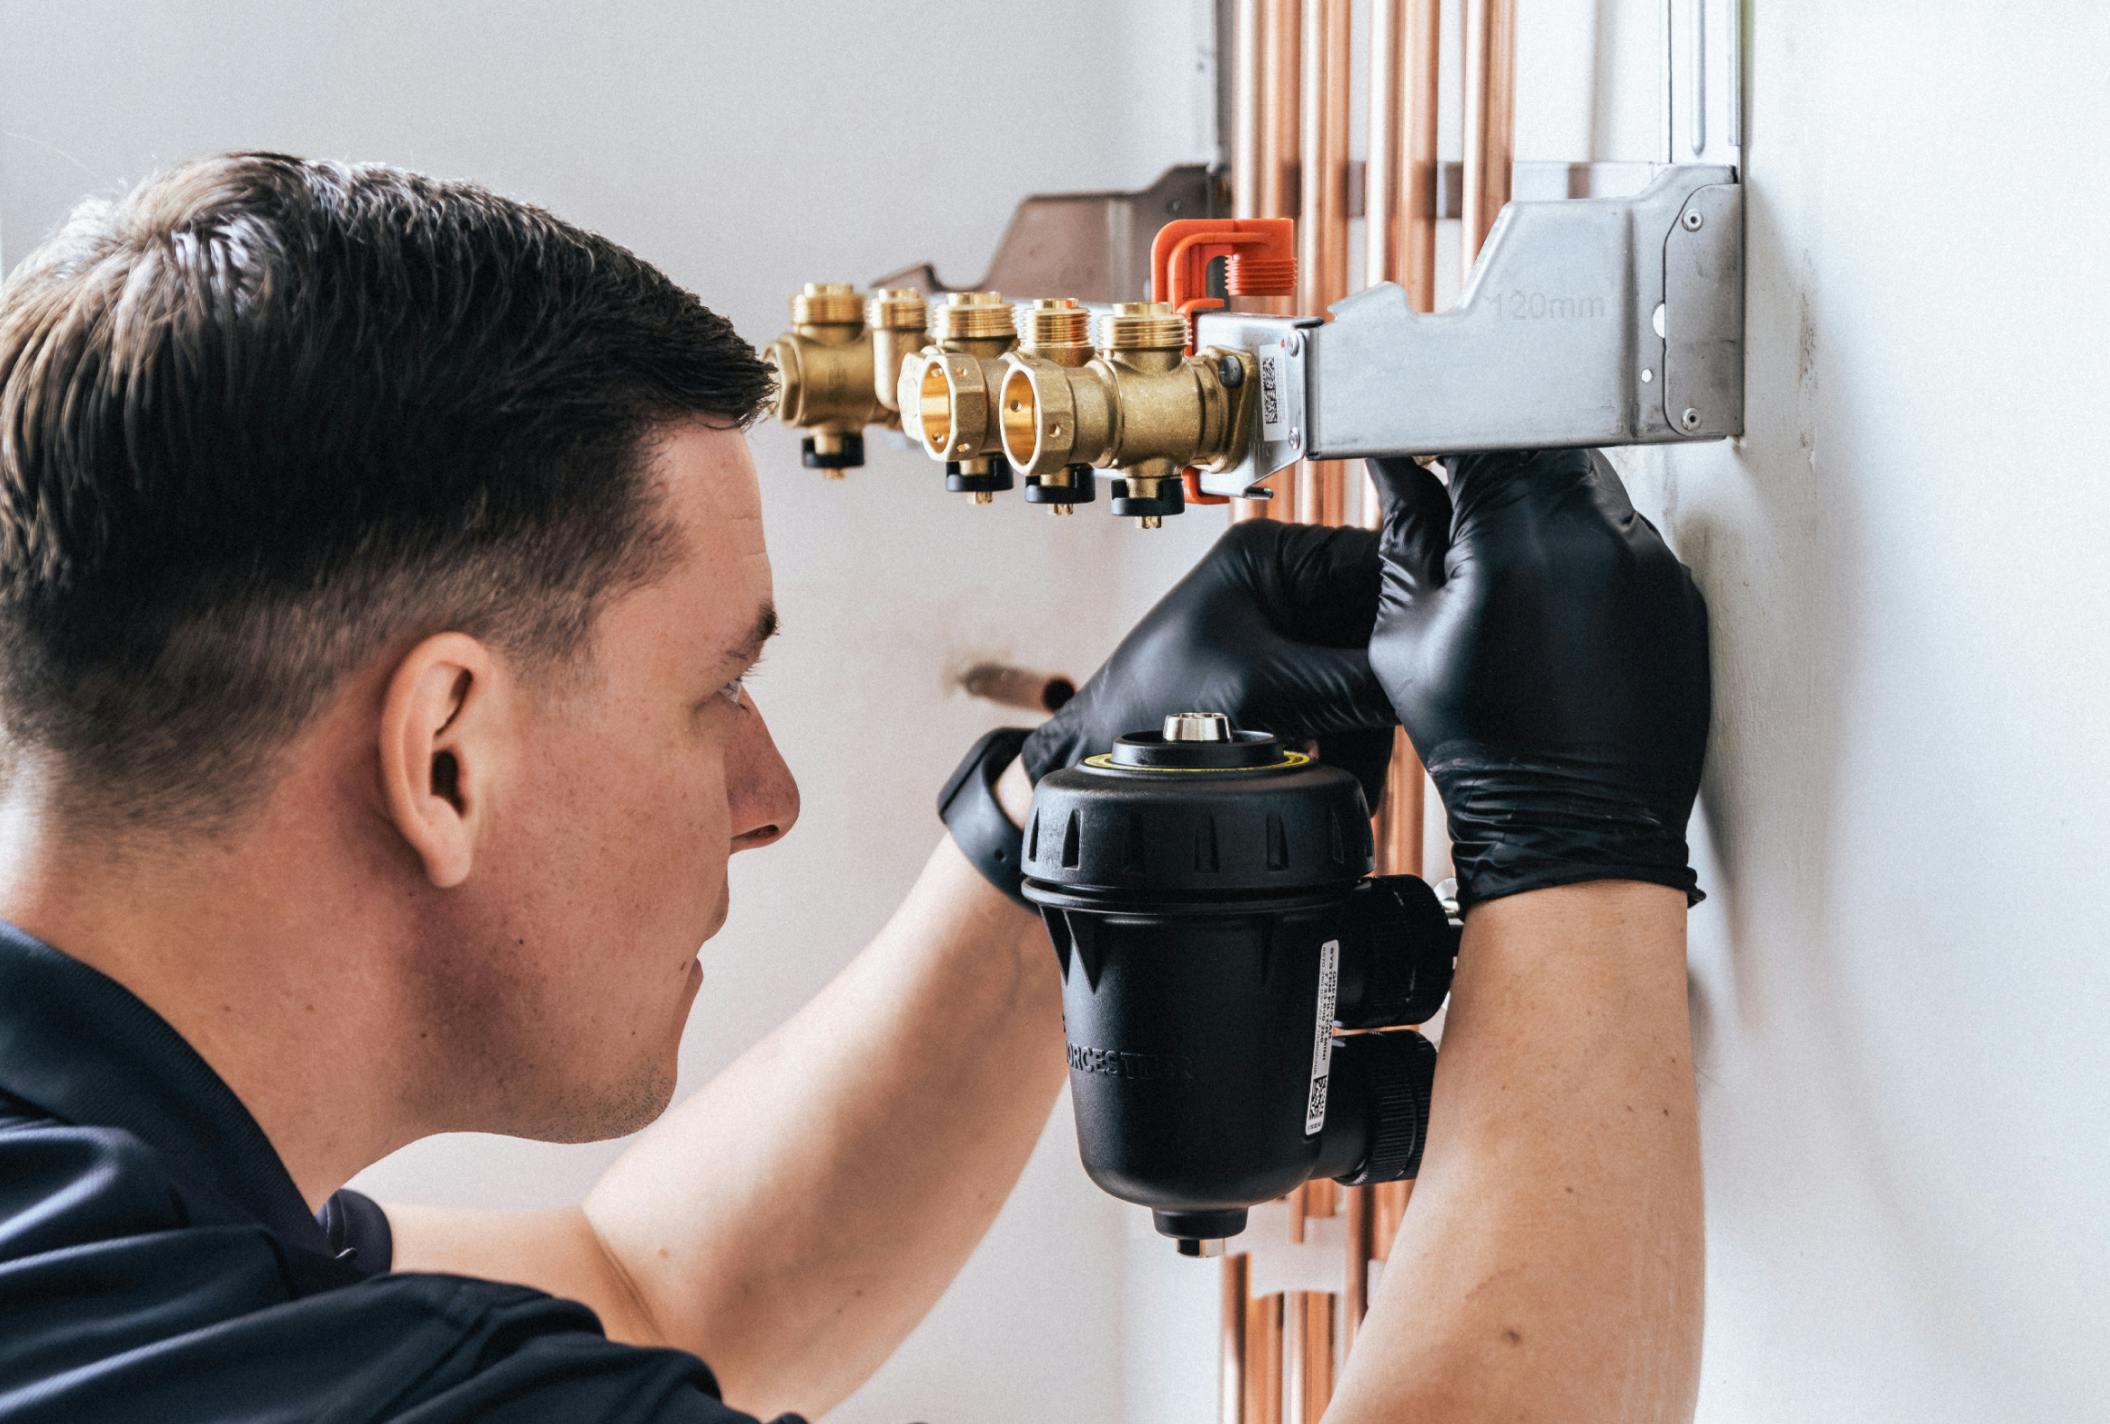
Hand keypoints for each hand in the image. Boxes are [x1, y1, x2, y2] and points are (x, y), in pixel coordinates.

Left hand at [1023, 520, 1397, 804]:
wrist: (1100, 759)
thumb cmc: (1154, 706)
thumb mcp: (1266, 689)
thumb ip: (1355, 682)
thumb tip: (1434, 685)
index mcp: (1273, 554)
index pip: (1379, 562)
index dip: (1421, 611)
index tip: (1453, 655)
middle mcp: (1286, 582)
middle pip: (1381, 624)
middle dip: (1392, 685)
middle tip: (1413, 728)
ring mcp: (1289, 630)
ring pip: (1368, 670)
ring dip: (1369, 728)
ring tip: (1360, 777)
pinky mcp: (1288, 675)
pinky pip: (1345, 701)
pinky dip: (1350, 744)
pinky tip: (1346, 782)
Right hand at [1367, 449, 1709, 906]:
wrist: (1574, 827)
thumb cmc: (1488, 749)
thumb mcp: (1408, 635)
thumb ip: (1406, 532)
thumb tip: (1397, 467)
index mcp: (1513, 543)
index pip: (1484, 428)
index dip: (1450, 426)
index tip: (1432, 445)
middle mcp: (1595, 540)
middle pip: (1546, 443)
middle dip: (1501, 466)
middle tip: (1470, 520)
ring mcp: (1649, 565)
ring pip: (1592, 484)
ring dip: (1549, 506)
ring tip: (1519, 580)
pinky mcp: (1680, 592)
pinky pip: (1628, 536)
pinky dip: (1590, 550)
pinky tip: (1562, 610)